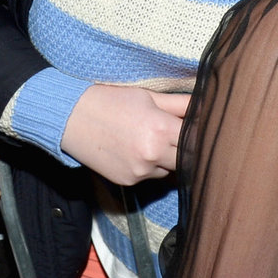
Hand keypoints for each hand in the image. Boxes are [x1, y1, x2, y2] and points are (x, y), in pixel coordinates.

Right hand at [59, 85, 189, 185]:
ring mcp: (140, 171)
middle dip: (186, 148)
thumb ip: (179, 104)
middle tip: (176, 134)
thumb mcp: (147, 96)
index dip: (200, 134)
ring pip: (169, 169)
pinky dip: (149, 165)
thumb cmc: (111, 101)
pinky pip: (150, 175)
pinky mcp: (128, 181)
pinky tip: (134, 149)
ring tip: (149, 138)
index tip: (200, 128)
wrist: (71, 117)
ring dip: (167, 158)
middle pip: (187, 159)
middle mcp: (152, 154)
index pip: (197, 140)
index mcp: (160, 129)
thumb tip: (206, 104)